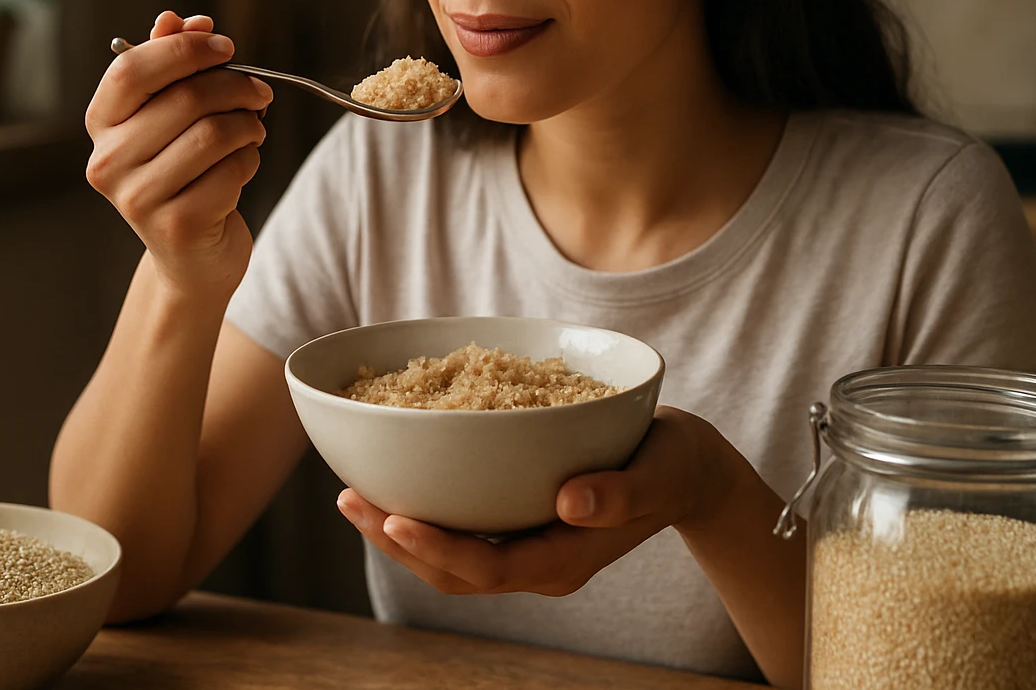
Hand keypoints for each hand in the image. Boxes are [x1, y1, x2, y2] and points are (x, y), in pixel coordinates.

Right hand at [85, 11, 272, 297]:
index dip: (184, 50)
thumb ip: (170, 64)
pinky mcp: (177, 227)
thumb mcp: (172, 116)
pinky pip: (232, 171)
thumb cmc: (185, 173)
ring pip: (214, 134)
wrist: (192, 257)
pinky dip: (250, 162)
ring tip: (252, 131)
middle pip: (185, 99)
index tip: (224, 46)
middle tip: (259, 93)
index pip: (131, 70)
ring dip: (248, 126)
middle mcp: (108, 163)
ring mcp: (138, 199)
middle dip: (236, 86)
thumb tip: (177, 19)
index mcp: (101, 125)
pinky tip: (242, 168)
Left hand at [336, 406, 740, 595]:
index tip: (394, 516)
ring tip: (353, 495)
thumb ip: (620, 493)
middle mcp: (538, 562)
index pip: (487, 567)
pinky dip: (425, 510)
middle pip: (453, 570)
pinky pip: (462, 529)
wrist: (686, 469)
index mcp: (564, 560)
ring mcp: (527, 546)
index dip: (436, 548)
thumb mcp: (659, 473)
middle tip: (349, 500)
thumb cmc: (675, 466)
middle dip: (396, 540)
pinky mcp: (521, 522)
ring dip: (399, 530)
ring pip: (449, 556)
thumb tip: (569, 501)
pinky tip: (396, 481)